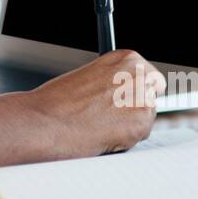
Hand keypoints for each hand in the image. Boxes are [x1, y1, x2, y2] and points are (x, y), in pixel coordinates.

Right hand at [17, 49, 165, 159]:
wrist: (45, 121)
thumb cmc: (58, 101)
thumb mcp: (90, 76)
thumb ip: (114, 81)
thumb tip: (124, 95)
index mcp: (127, 58)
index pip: (150, 76)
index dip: (135, 91)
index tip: (125, 99)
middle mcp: (139, 74)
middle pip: (152, 96)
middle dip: (135, 107)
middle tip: (110, 116)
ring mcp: (142, 98)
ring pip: (146, 117)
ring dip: (129, 125)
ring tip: (99, 125)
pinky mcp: (141, 123)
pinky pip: (140, 135)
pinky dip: (125, 139)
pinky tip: (103, 134)